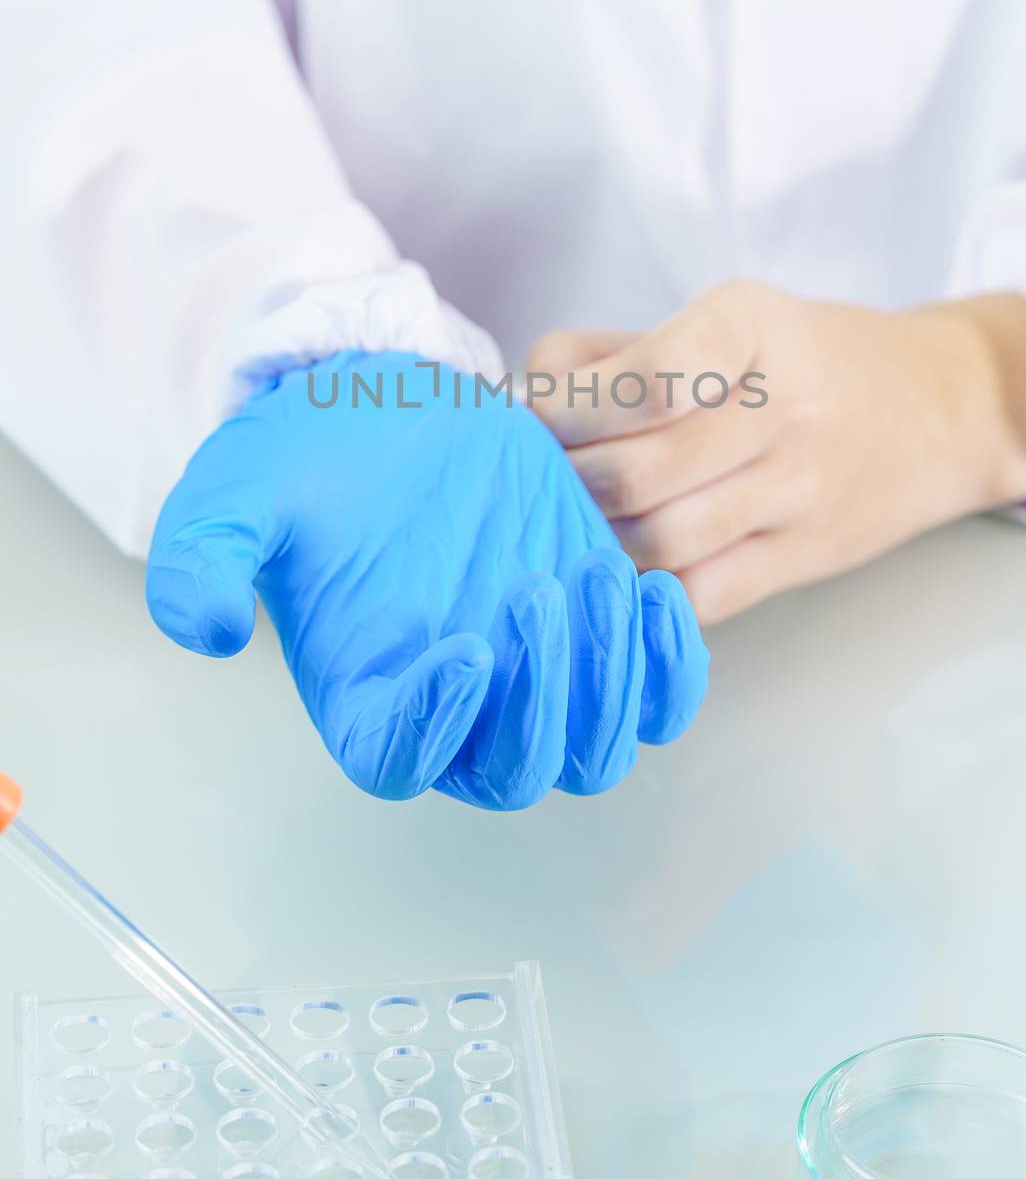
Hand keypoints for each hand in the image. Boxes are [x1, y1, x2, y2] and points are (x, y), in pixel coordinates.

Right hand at [146, 352, 708, 807]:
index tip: (462, 647)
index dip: (438, 725)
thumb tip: (212, 631)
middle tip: (538, 589)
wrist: (390, 408)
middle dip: (543, 699)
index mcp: (369, 697)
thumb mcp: (235, 495)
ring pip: (596, 746)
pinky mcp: (594, 626)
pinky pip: (655, 693)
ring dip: (610, 678)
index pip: (404, 761)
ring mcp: (535, 671)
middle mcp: (457, 707)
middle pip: (519, 771)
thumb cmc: (310, 460)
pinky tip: (656, 596)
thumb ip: (203, 562)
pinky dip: (669, 667)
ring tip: (598, 573)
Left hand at [528, 284, 1025, 621]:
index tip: (535, 420)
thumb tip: (518, 402)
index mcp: (748, 326)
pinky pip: (703, 595)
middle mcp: (780, 405)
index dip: (566, 411)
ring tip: (578, 517)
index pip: (643, 382)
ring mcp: (798, 489)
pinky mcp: (804, 557)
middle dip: (565, 482)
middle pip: (637, 472)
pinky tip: (623, 563)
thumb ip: (610, 352)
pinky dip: (645, 588)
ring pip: (662, 540)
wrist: (934, 408)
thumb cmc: (796, 359)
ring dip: (596, 537)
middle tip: (541, 477)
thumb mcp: (719, 316)